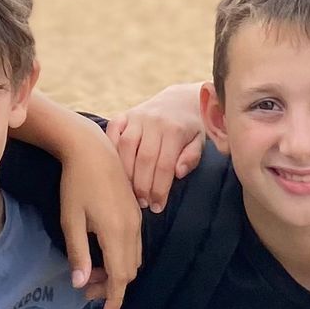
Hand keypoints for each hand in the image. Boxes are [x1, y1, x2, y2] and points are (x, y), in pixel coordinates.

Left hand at [54, 115, 143, 308]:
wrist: (92, 149)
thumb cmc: (75, 183)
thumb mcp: (70, 220)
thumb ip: (78, 253)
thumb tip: (81, 284)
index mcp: (116, 231)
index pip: (120, 276)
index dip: (115, 300)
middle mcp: (132, 228)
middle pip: (129, 271)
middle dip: (111, 288)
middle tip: (86, 292)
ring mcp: (137, 219)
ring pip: (133, 259)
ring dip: (116, 273)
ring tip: (90, 274)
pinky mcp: (135, 212)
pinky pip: (134, 245)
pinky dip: (121, 258)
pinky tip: (102, 255)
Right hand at [107, 83, 205, 212]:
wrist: (178, 102)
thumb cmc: (189, 129)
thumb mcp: (199, 142)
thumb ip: (192, 157)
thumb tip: (179, 172)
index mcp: (175, 129)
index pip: (165, 165)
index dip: (160, 189)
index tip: (157, 207)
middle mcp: (154, 121)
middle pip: (144, 159)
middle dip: (142, 186)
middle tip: (143, 204)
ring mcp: (136, 116)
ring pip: (125, 147)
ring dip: (125, 173)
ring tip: (129, 193)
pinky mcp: (123, 115)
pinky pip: (111, 133)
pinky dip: (110, 151)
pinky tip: (114, 171)